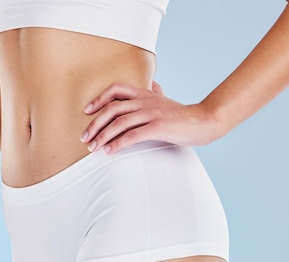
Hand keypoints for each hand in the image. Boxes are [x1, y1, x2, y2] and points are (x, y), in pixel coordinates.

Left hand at [80, 81, 219, 153]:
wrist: (203, 121)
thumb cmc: (182, 114)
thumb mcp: (166, 100)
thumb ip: (157, 91)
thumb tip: (154, 83)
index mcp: (145, 94)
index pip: (116, 89)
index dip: (98, 99)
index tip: (87, 111)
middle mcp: (145, 101)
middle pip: (112, 108)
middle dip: (95, 124)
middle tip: (85, 137)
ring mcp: (152, 114)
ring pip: (119, 123)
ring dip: (102, 136)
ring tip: (93, 148)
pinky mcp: (158, 128)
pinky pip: (132, 136)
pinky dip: (118, 144)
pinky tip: (109, 151)